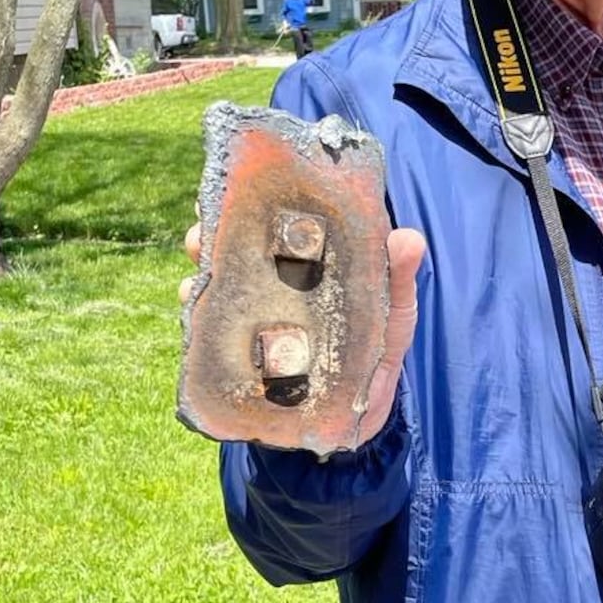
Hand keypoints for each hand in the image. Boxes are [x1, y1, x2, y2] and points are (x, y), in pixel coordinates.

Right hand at [183, 220, 425, 445]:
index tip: (229, 187)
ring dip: (199, 284)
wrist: (364, 415)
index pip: (269, 225)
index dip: (244, 204)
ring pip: (215, 294)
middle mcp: (274, 288)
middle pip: (230, 254)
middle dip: (209, 240)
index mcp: (306, 266)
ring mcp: (256, 324)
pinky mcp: (245, 362)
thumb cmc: (379, 349)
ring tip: (194, 284)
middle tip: (200, 239)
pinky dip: (199, 333)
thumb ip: (398, 278)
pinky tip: (197, 327)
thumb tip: (408, 238)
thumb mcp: (394, 311)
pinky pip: (212, 343)